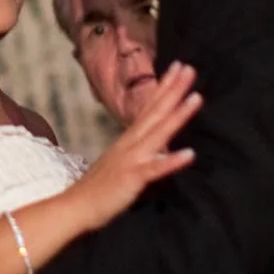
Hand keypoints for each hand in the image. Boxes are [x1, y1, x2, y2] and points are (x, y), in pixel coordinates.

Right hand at [70, 62, 201, 230]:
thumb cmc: (98, 187)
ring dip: (178, 114)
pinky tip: (190, 153)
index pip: (149, 107)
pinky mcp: (133, 177)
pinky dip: (172, 160)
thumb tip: (154, 144)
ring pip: (159, 132)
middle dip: (174, 89)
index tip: (178, 68)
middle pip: (156, 112)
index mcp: (129, 138)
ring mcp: (132, 158)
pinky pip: (155, 168)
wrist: (75, 206)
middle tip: (189, 68)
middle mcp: (131, 143)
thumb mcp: (119, 160)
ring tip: (197, 97)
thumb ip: (136, 149)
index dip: (164, 87)